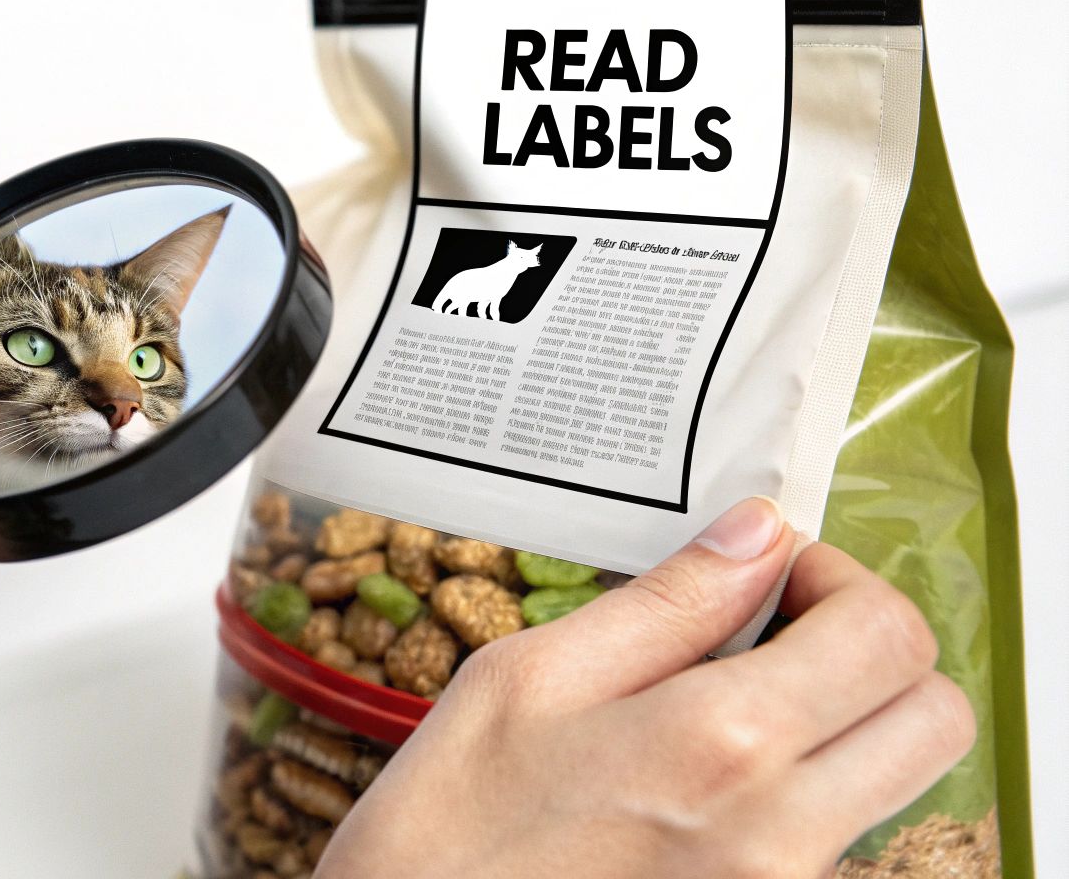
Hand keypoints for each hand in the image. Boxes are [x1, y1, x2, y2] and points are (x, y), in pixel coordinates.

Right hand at [316, 498, 974, 878]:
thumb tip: (756, 535)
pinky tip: (704, 782)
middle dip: (873, 651)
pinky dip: (805, 793)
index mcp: (718, 745)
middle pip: (934, 717)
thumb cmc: (445, 830)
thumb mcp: (526, 681)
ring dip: (843, 724)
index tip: (773, 574)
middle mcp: (780, 832)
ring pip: (894, 783)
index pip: (884, 636)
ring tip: (730, 708)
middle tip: (779, 631)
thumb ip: (662, 605)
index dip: (840, 579)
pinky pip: (838, 844)